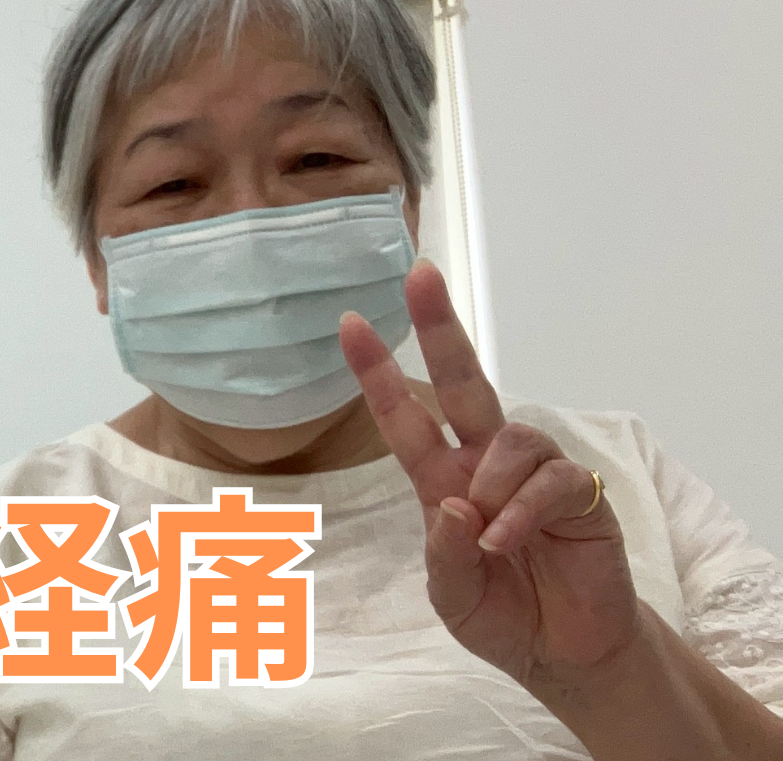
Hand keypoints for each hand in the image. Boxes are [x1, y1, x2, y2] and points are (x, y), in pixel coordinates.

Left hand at [339, 260, 639, 691]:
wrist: (565, 653)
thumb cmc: (503, 615)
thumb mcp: (452, 596)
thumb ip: (443, 555)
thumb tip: (450, 505)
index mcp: (442, 480)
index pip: (406, 416)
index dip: (378, 371)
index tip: (349, 323)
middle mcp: (485, 464)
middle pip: (462, 382)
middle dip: (441, 327)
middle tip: (419, 276)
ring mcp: (534, 475)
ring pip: (510, 435)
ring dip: (491, 484)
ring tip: (489, 536)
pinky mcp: (580, 495)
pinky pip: (551, 480)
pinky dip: (523, 510)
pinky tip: (508, 541)